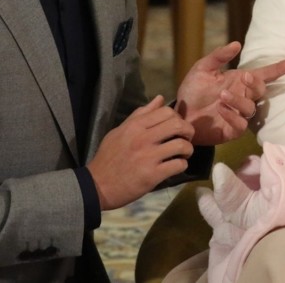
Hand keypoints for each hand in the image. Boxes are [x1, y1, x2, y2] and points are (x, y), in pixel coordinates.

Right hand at [87, 95, 194, 210]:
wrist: (97, 186)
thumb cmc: (108, 157)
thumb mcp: (120, 131)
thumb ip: (140, 114)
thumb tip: (160, 98)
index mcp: (135, 126)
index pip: (166, 112)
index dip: (177, 118)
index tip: (176, 127)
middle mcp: (143, 138)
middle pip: (178, 125)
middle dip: (188, 131)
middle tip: (186, 139)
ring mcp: (148, 157)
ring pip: (182, 145)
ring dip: (188, 150)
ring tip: (183, 154)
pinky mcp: (152, 175)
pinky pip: (178, 165)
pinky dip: (182, 165)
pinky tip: (176, 166)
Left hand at [175, 42, 284, 145]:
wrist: (180, 115)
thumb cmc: (193, 91)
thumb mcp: (202, 69)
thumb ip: (218, 56)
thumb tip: (237, 44)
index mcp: (238, 81)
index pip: (262, 75)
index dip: (277, 70)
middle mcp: (242, 97)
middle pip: (260, 90)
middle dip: (256, 83)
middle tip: (244, 77)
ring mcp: (238, 114)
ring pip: (251, 107)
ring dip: (239, 100)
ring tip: (222, 95)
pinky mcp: (232, 130)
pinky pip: (241, 124)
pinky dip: (233, 116)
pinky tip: (221, 110)